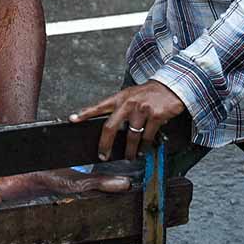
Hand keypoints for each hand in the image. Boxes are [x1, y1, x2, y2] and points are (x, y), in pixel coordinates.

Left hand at [70, 81, 185, 160]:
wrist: (171, 87)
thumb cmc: (147, 94)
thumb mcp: (129, 95)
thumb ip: (119, 108)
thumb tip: (109, 127)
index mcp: (119, 98)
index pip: (98, 106)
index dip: (84, 113)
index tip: (72, 119)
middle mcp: (128, 103)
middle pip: (110, 126)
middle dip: (105, 144)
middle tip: (102, 155)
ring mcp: (141, 109)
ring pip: (131, 135)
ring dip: (129, 150)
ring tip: (128, 156)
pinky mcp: (155, 115)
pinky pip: (148, 136)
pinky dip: (145, 146)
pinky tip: (143, 150)